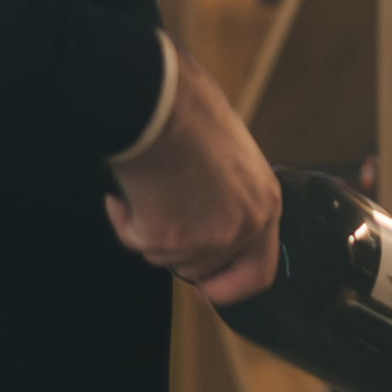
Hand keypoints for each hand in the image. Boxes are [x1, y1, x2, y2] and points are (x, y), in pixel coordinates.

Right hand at [103, 40, 281, 305]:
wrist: (162, 103)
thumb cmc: (194, 114)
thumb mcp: (233, 159)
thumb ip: (231, 197)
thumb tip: (209, 217)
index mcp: (266, 204)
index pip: (259, 273)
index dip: (230, 286)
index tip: (207, 288)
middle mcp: (243, 227)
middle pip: (202, 268)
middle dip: (178, 248)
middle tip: (162, 214)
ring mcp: (206, 238)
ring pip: (166, 257)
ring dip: (150, 227)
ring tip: (151, 183)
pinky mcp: (166, 239)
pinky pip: (135, 240)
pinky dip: (125, 218)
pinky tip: (131, 186)